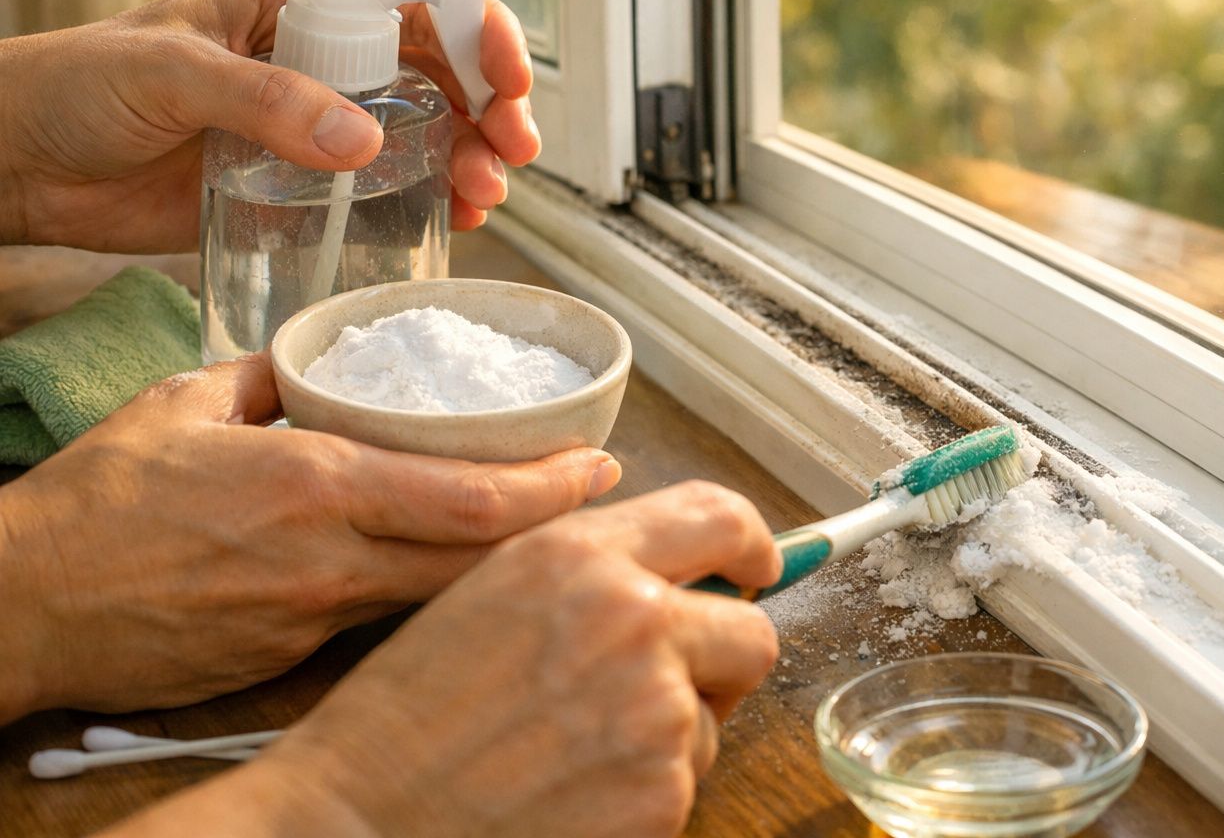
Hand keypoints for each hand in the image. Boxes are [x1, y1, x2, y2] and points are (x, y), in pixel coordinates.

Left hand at [0, 0, 538, 252]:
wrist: (19, 164)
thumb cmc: (75, 86)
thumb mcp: (169, 72)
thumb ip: (263, 101)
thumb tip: (362, 141)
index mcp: (291, 11)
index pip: (406, 4)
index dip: (473, 33)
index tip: (508, 78)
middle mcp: (316, 65)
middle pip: (433, 75)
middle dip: (488, 109)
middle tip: (511, 153)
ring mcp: (311, 130)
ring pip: (420, 135)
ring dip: (469, 160)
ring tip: (486, 197)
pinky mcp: (297, 190)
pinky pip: (380, 192)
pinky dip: (428, 204)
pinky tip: (453, 220)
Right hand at [0, 353, 618, 721]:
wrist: (27, 606)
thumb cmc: (97, 504)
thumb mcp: (184, 404)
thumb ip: (267, 380)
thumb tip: (314, 366)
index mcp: (314, 484)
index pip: (470, 496)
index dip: (551, 488)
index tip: (600, 463)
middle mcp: (331, 559)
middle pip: (482, 559)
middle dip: (558, 533)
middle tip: (605, 502)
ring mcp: (317, 618)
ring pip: (446, 597)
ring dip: (505, 569)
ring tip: (549, 535)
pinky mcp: (295, 656)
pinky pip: (388, 621)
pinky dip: (434, 596)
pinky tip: (452, 577)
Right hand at [101, 483, 781, 837]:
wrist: (362, 817)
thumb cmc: (411, 715)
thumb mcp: (493, 594)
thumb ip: (592, 568)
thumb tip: (680, 572)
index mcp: (582, 556)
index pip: (719, 517)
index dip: (754, 545)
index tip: (760, 567)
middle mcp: (632, 618)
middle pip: (751, 632)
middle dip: (720, 662)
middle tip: (662, 688)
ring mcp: (655, 710)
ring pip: (715, 718)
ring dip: (668, 735)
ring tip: (575, 751)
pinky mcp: (662, 793)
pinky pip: (688, 784)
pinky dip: (646, 793)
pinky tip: (575, 792)